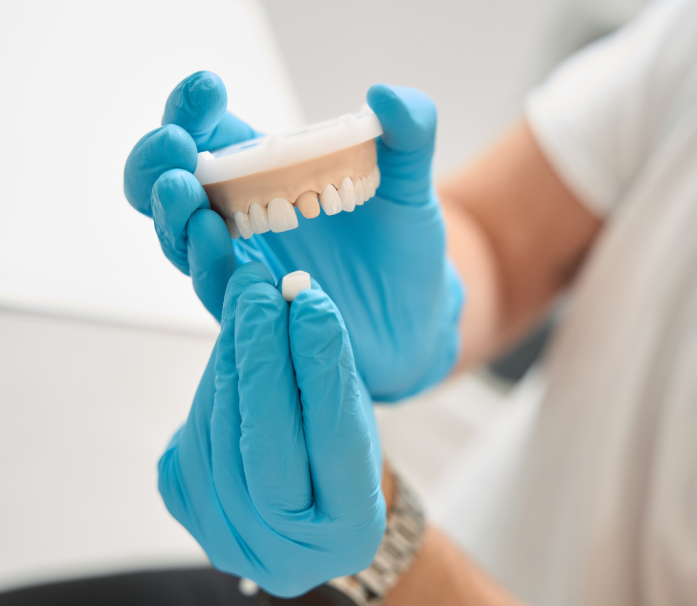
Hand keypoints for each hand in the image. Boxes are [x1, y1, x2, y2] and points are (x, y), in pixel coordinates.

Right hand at [124, 72, 463, 400]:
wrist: (418, 315)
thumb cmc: (404, 244)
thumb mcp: (411, 183)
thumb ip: (410, 132)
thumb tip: (385, 94)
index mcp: (267, 171)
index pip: (211, 133)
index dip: (194, 109)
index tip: (209, 88)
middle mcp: (241, 215)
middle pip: (170, 184)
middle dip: (158, 162)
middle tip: (175, 145)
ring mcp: (243, 263)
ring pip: (180, 237)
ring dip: (173, 212)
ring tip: (183, 189)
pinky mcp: (255, 309)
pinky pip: (217, 288)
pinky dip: (208, 263)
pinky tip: (213, 238)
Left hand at [158, 262, 385, 596]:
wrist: (309, 509)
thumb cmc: (343, 456)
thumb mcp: (356, 420)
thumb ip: (329, 372)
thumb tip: (295, 300)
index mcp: (349, 533)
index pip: (334, 443)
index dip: (322, 370)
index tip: (314, 306)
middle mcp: (285, 552)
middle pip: (264, 447)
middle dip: (261, 359)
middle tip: (262, 292)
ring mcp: (229, 537)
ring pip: (219, 434)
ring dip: (231, 358)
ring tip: (247, 299)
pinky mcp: (188, 509)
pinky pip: (194, 434)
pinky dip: (214, 380)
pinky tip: (231, 342)